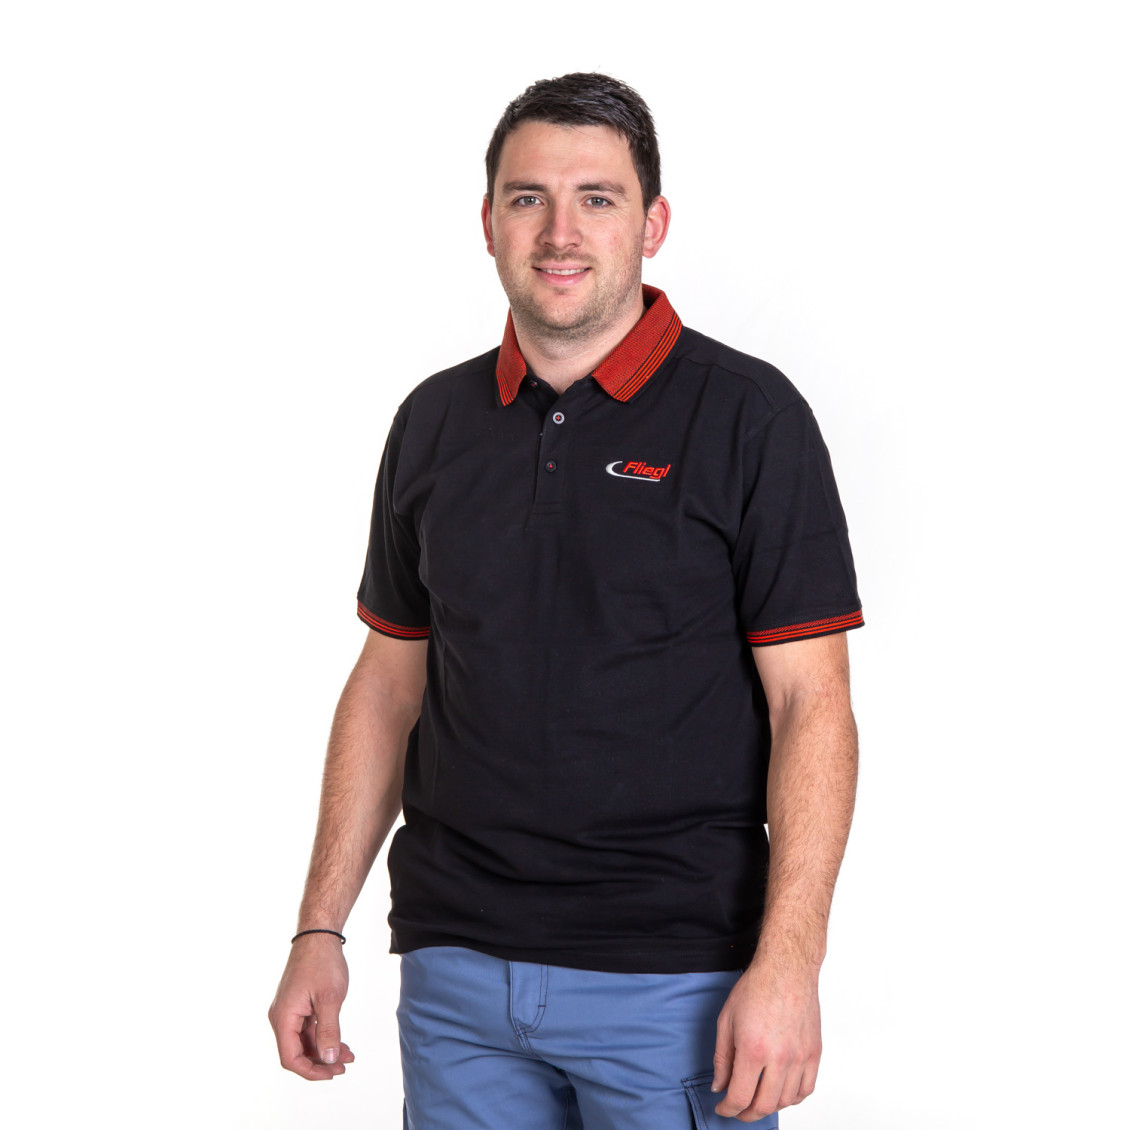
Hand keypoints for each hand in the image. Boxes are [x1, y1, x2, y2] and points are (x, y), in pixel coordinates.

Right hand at [268, 934, 355, 1079]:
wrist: (318, 936)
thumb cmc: (323, 963)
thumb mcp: (330, 999)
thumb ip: (329, 1031)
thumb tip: (329, 1059)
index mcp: (283, 1018)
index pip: (291, 1058)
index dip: (311, 1071)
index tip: (332, 1073)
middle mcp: (282, 1017)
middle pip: (296, 1052)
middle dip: (320, 1062)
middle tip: (344, 1066)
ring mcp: (289, 1011)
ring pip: (304, 1042)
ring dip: (324, 1050)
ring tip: (347, 1056)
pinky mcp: (297, 1005)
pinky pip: (307, 1029)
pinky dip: (323, 1037)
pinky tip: (340, 1042)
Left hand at [711, 957, 821, 1120]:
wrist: (787, 969)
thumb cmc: (756, 988)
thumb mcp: (726, 1020)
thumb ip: (722, 1058)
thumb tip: (719, 1085)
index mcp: (753, 1049)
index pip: (740, 1096)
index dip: (728, 1109)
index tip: (723, 1108)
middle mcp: (780, 1058)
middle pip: (764, 1105)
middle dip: (746, 1114)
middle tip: (737, 1110)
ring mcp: (800, 1057)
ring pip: (786, 1101)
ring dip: (769, 1107)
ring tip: (757, 1100)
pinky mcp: (814, 1053)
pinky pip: (806, 1089)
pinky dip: (792, 1098)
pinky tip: (781, 1093)